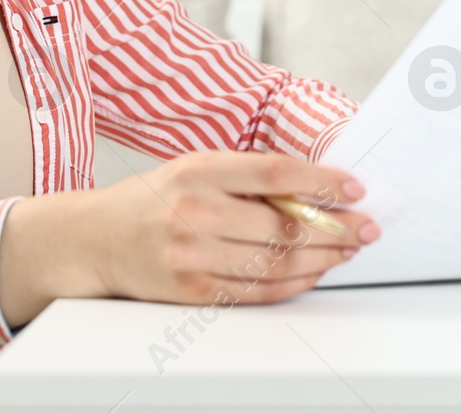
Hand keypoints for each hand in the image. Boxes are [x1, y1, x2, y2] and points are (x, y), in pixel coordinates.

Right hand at [0, 151, 377, 326]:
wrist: (95, 239)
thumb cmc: (153, 199)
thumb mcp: (194, 168)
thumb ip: (246, 176)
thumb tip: (312, 187)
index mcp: (198, 171)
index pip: (274, 174)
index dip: (321, 182)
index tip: (353, 187)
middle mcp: (194, 213)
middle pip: (283, 225)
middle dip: (335, 228)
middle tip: (364, 226)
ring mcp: (193, 256)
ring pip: (277, 263)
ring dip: (322, 258)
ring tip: (347, 249)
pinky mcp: (193, 292)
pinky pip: (258, 292)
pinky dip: (294, 283)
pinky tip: (314, 272)